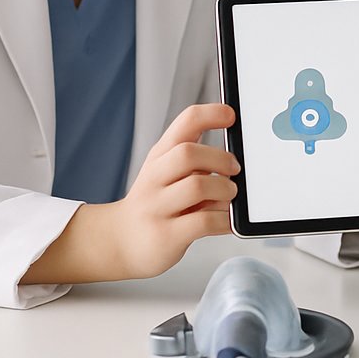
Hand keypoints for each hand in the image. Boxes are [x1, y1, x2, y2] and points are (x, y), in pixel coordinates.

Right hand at [23, 103, 239, 284]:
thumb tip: (237, 160)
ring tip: (229, 196)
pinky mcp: (166, 236)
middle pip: (188, 153)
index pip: (185, 122)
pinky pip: (204, 222)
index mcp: (160, 156)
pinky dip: (225, 220)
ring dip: (225, 190)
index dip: (211, 114)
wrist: (121, 242)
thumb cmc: (156, 204)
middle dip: (220, 159)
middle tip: (234, 169)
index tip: (231, 116)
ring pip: (197, 186)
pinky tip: (227, 221)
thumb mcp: (169, 174)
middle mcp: (155, 177)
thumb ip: (198, 162)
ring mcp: (157, 207)